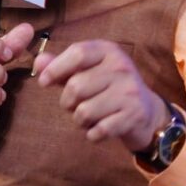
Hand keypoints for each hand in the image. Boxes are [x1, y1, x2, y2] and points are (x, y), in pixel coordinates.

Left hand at [34, 39, 167, 150]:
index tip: (44, 82)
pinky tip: (99, 129)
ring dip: (79, 120)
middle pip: (76, 86)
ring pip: (84, 111)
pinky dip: (92, 134)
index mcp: (108, 51)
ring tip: (89, 116)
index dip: (55, 68)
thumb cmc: (108, 88)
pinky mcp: (134, 116)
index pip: (77, 53)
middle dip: (67, 102)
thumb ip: (61, 66)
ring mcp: (130, 92)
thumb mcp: (87, 71)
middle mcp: (121, 67)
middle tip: (75, 105)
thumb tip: (38, 62)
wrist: (147, 113)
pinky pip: (98, 131)